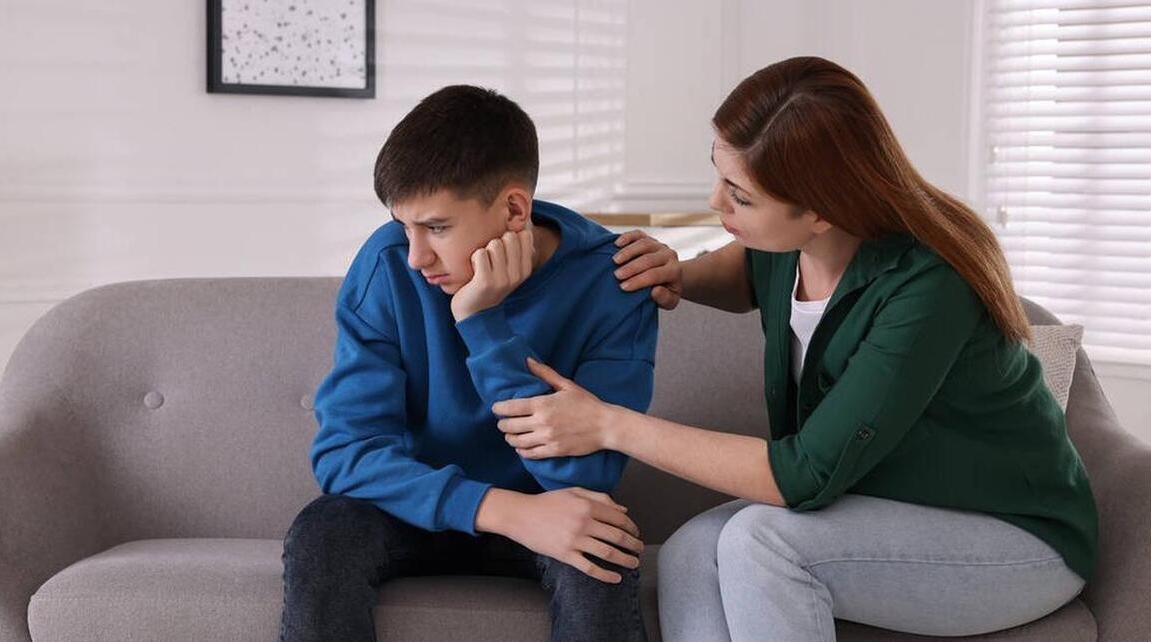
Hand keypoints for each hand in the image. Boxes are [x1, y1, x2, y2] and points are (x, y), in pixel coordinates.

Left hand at [451, 229, 534, 321]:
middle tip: (490, 260)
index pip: (524, 236)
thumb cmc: (489, 285)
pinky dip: (473, 259)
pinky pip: (480, 254)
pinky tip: (474, 271)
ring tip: (482, 267)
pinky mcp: (486, 281)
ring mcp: (502, 279)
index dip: (510, 238)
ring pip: (494, 244)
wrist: (475, 314)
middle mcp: (517, 274)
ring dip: (483, 252)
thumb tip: (520, 227)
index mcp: (525, 269)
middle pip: (509, 237)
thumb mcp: (508, 270)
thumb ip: (515, 251)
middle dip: (496, 243)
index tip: (503, 252)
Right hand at [481, 487, 643, 583]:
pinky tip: (616, 578)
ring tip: (634, 563)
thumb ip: (600, 498)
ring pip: (608, 553)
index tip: (636, 533)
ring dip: (625, 560)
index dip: (632, 527)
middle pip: (617, 537)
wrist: (521, 515)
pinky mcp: (565, 555)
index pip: (619, 518)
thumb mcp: (574, 492)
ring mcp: (574, 540)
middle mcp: (584, 523)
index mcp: (587, 506)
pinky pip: (590, 568)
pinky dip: (605, 575)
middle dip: (633, 545)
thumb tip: (623, 510)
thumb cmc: (547, 502)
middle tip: (640, 549)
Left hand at [493, 359, 616, 457]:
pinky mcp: (554, 451)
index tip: (496, 408)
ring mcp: (547, 438)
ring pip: (517, 442)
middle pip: (510, 426)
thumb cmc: (587, 404)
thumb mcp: (567, 385)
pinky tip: (522, 447)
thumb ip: (545, 373)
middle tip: (503, 422)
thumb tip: (528, 361)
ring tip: (511, 435)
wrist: (605, 426)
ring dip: (510, 438)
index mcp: (543, 404)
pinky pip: (530, 454)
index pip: (511, 407)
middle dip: (503, 424)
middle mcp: (542, 422)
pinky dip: (522, 451)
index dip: (499, 409)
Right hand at [613, 230, 681, 309]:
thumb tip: (655, 291)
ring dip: (628, 252)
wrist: (670, 278)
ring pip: (644, 244)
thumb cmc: (666, 292)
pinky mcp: (650, 239)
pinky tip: (617, 243)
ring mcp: (659, 245)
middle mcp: (669, 255)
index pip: (655, 275)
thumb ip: (664, 299)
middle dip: (631, 267)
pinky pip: (639, 234)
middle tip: (617, 275)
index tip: (623, 287)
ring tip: (615, 261)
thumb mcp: (669, 302)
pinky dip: (627, 237)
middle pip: (648, 259)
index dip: (638, 281)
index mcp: (674, 271)